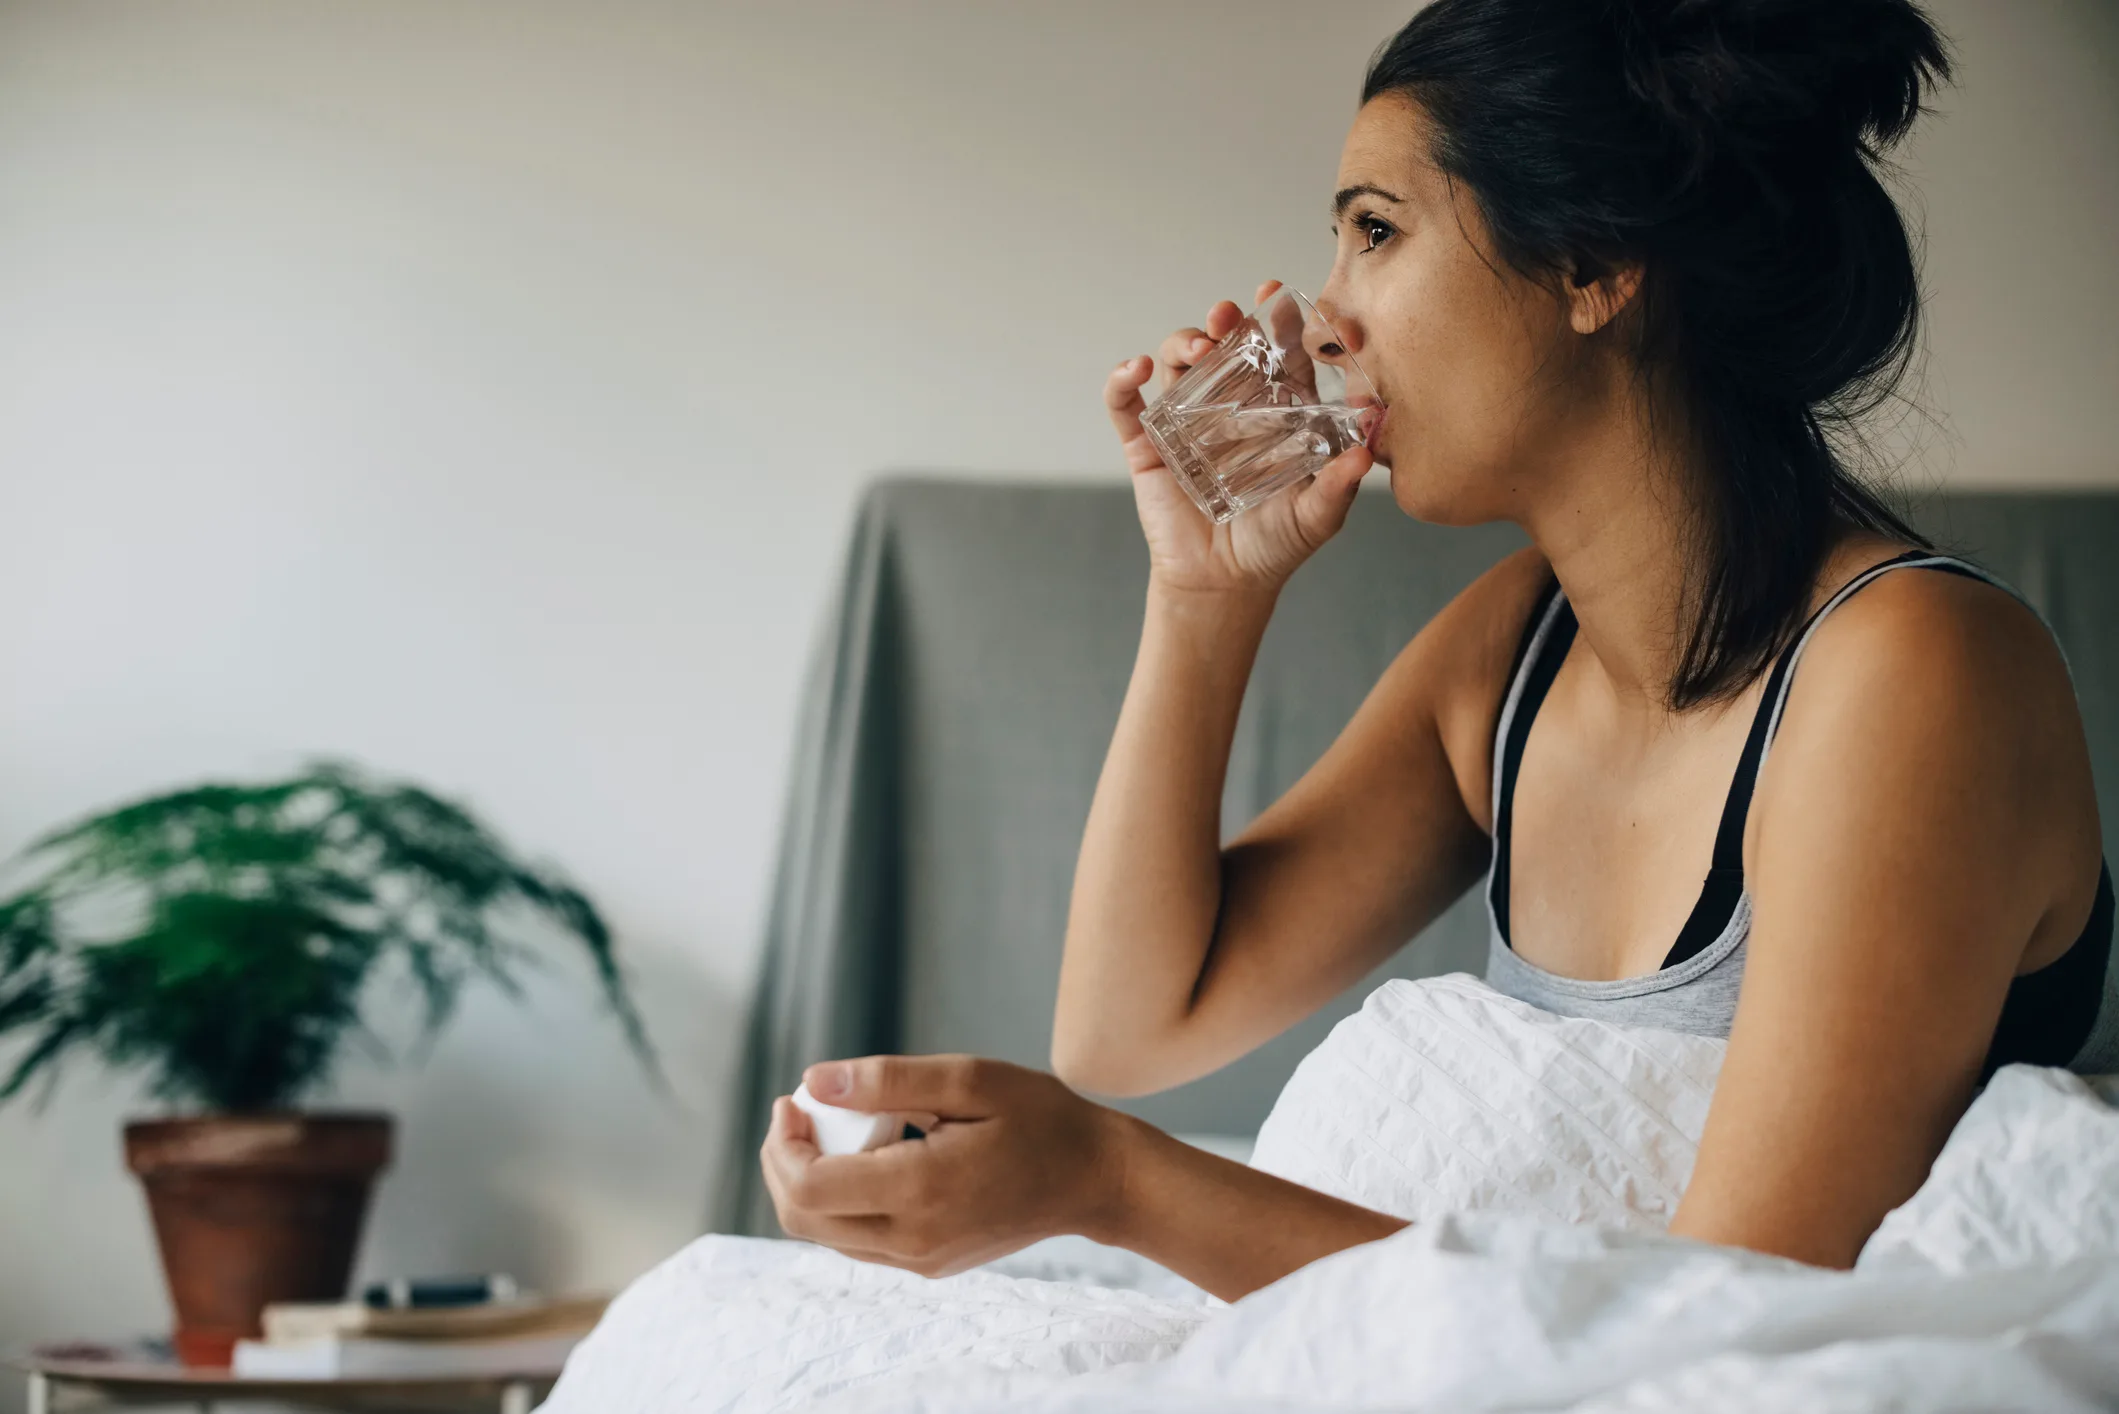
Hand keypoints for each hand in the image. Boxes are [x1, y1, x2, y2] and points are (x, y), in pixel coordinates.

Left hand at [759, 1054, 1129, 1277]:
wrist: (1093, 1179)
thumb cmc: (1038, 1118)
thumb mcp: (967, 1080)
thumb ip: (887, 1080)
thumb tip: (814, 1080)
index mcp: (919, 1191)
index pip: (809, 1187)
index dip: (782, 1143)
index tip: (794, 1100)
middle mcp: (912, 1239)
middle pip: (802, 1218)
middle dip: (782, 1162)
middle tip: (800, 1112)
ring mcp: (919, 1260)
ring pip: (824, 1234)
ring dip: (808, 1181)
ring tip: (833, 1127)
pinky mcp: (927, 1265)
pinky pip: (856, 1240)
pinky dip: (840, 1199)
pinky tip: (866, 1156)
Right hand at [1106, 279, 1374, 599]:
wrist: (1223, 584)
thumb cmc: (1275, 545)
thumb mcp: (1317, 517)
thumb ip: (1339, 485)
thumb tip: (1368, 452)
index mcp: (1275, 412)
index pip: (1280, 354)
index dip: (1280, 322)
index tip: (1280, 297)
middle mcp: (1230, 408)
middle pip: (1225, 347)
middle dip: (1226, 321)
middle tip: (1229, 315)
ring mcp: (1185, 423)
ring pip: (1178, 364)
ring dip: (1182, 342)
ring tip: (1196, 347)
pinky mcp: (1148, 446)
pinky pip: (1126, 405)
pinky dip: (1122, 381)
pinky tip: (1135, 369)